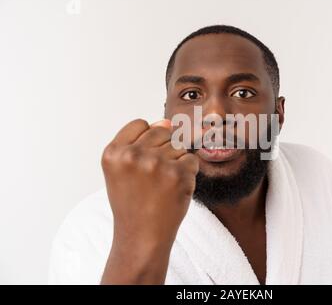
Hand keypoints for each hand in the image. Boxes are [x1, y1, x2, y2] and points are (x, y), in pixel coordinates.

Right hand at [100, 119, 198, 283]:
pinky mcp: (179, 174)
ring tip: (163, 185)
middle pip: (162, 131)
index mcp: (113, 152)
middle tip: (154, 177)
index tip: (143, 161)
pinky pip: (192, 160)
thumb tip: (167, 120)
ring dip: (176, 162)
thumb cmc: (133, 203)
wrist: (142, 236)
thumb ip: (139, 142)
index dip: (147, 141)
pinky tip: (174, 189)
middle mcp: (133, 155)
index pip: (140, 124)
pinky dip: (188, 174)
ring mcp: (157, 164)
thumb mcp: (123, 170)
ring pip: (179, 145)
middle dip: (163, 150)